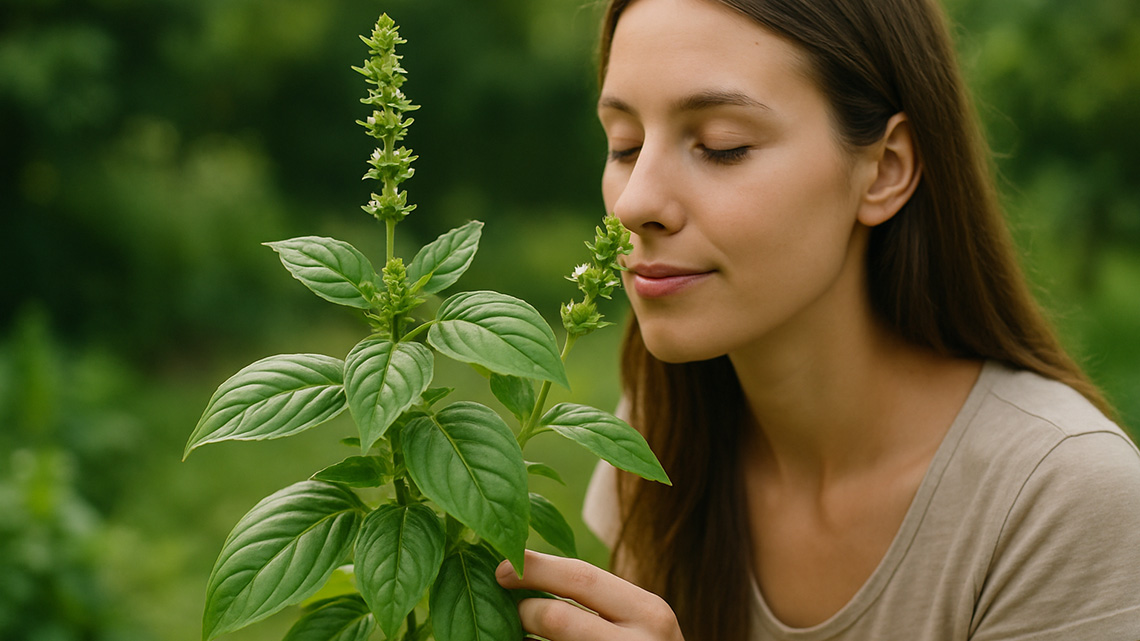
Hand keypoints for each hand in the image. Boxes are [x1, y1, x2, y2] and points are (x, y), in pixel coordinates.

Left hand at [496, 550, 684, 640]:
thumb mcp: (638, 620)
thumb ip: (596, 600)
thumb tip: (525, 572)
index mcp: (648, 613)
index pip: (581, 577)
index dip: (535, 569)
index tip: (501, 570)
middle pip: (556, 617)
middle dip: (523, 611)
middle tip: (512, 613)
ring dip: (521, 640)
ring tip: (514, 635)